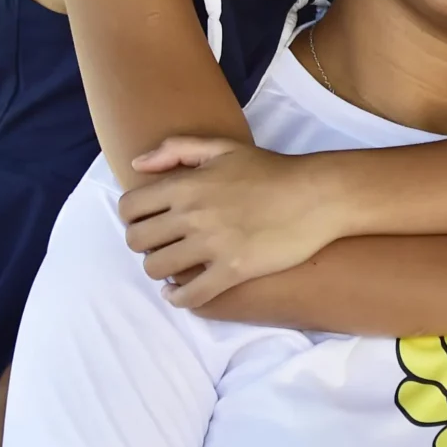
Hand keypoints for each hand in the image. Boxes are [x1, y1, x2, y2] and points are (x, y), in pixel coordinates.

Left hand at [121, 137, 348, 307]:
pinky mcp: (233, 271)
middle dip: (144, 244)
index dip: (132, 218)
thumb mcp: (223, 148)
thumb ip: (176, 149)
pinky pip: (190, 296)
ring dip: (161, 270)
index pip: (129, 208)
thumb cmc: (271, 171)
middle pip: (137, 241)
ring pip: (157, 269)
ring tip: (175, 265)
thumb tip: (136, 166)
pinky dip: (178, 298)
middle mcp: (192, 214)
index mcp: (186, 184)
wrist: (316, 195)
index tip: (147, 222)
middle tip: (162, 244)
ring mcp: (212, 244)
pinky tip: (181, 292)